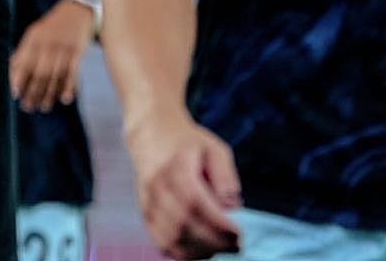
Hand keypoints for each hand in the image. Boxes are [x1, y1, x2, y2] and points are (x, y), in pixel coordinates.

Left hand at [10, 0, 94, 112]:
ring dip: (49, 94)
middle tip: (27, 107)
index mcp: (33, 39)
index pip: (23, 63)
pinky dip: (69, 87)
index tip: (14, 95)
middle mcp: (47, 44)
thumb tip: (11, 74)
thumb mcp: (34, 34)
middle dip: (32, 93)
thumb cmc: (51, 27)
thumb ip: (24, 52)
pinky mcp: (77, 52)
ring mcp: (63, 48)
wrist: (77, 10)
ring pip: (55, 76)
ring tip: (43, 108)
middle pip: (39, 73)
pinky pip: (73, 73)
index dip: (18, 80)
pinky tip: (64, 99)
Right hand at [127, 107, 241, 259]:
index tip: (238, 233)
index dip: (217, 224)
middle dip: (213, 241)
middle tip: (236, 244)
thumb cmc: (188, 144)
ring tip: (221, 246)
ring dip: (199, 250)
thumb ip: (225, 174)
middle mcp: (157, 186)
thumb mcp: (214, 148)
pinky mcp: (146, 215)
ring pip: (171, 238)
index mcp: (175, 166)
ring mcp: (148, 202)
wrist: (152, 135)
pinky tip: (202, 249)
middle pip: (183, 224)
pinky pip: (162, 243)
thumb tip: (232, 206)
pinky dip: (183, 253)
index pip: (194, 202)